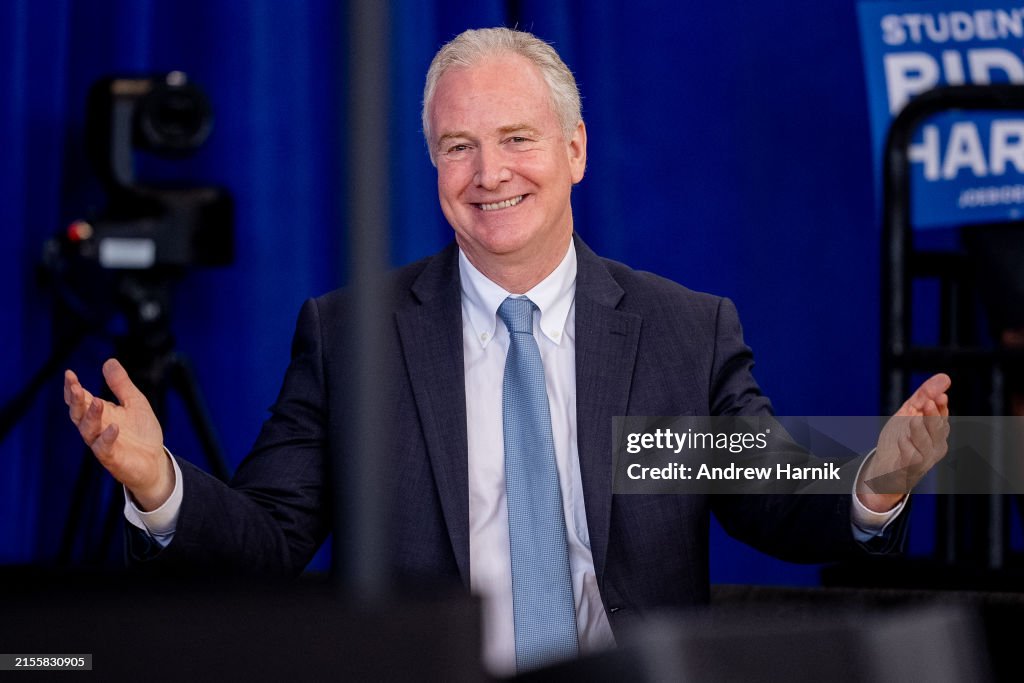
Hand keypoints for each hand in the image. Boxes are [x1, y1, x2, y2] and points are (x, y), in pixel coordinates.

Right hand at [64, 359, 172, 510]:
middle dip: (76, 401)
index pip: (81, 399)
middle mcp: (96, 428)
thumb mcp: (134, 402)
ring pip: (88, 430)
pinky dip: (107, 437)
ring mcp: (101, 443)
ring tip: (98, 402)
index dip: (72, 388)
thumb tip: (109, 361)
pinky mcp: (112, 458)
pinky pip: (104, 448)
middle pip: (78, 414)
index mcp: (100, 413)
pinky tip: (114, 427)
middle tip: (76, 387)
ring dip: (92, 416)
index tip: (69, 374)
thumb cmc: (141, 432)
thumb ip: (121, 384)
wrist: (154, 461)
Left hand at [857, 373, 950, 511]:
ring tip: (913, 420)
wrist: (884, 467)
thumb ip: (924, 395)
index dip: (941, 407)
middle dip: (933, 416)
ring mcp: (924, 459)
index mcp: (936, 431)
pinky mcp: (909, 470)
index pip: (942, 416)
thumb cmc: (900, 438)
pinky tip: (902, 439)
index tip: (939, 396)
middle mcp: (935, 446)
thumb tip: (945, 377)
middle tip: (927, 403)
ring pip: (927, 445)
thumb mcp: (909, 413)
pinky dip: (908, 448)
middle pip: (938, 430)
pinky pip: (912, 459)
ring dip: (920, 431)